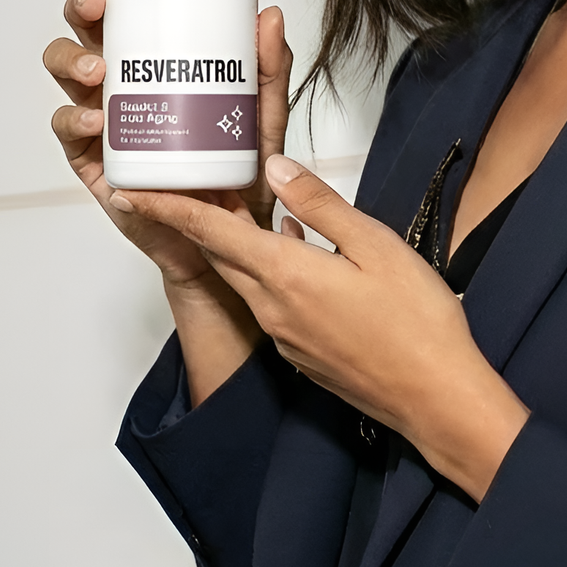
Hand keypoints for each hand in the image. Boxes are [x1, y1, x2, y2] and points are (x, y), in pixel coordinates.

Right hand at [43, 0, 299, 401]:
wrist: (227, 240)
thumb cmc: (239, 170)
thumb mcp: (264, 116)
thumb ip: (270, 70)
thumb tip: (270, 15)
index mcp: (159, 54)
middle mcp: (124, 77)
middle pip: (88, 27)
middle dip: (85, 5)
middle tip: (102, 4)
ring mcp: (103, 114)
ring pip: (65, 70)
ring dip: (73, 60)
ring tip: (100, 72)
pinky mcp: (92, 158)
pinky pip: (68, 130)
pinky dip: (74, 119)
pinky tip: (93, 118)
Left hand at [110, 156, 529, 502]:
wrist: (436, 398)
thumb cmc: (416, 321)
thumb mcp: (375, 245)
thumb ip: (321, 205)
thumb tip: (275, 169)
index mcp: (286, 275)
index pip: (210, 232)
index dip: (168, 207)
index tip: (131, 190)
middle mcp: (273, 308)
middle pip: (221, 256)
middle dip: (199, 221)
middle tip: (187, 184)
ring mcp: (286, 336)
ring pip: (246, 280)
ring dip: (237, 246)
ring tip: (242, 210)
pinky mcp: (303, 354)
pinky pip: (271, 303)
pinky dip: (269, 272)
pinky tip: (297, 254)